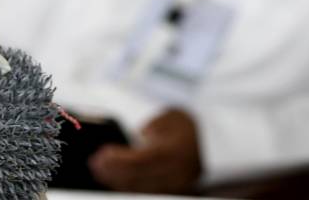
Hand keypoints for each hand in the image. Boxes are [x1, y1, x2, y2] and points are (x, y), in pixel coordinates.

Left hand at [87, 109, 201, 193]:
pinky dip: (127, 185)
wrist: (214, 143)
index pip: (142, 159)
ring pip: (140, 188)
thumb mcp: (171, 117)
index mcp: (175, 152)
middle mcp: (175, 172)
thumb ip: (153, 127)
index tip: (101, 153)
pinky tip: (112, 178)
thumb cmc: (187, 126)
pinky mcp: (171, 190)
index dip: (119, 159)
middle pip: (138, 177)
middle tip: (94, 163)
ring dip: (116, 180)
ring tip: (98, 170)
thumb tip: (135, 137)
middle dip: (113, 171)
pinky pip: (145, 191)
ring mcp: (174, 185)